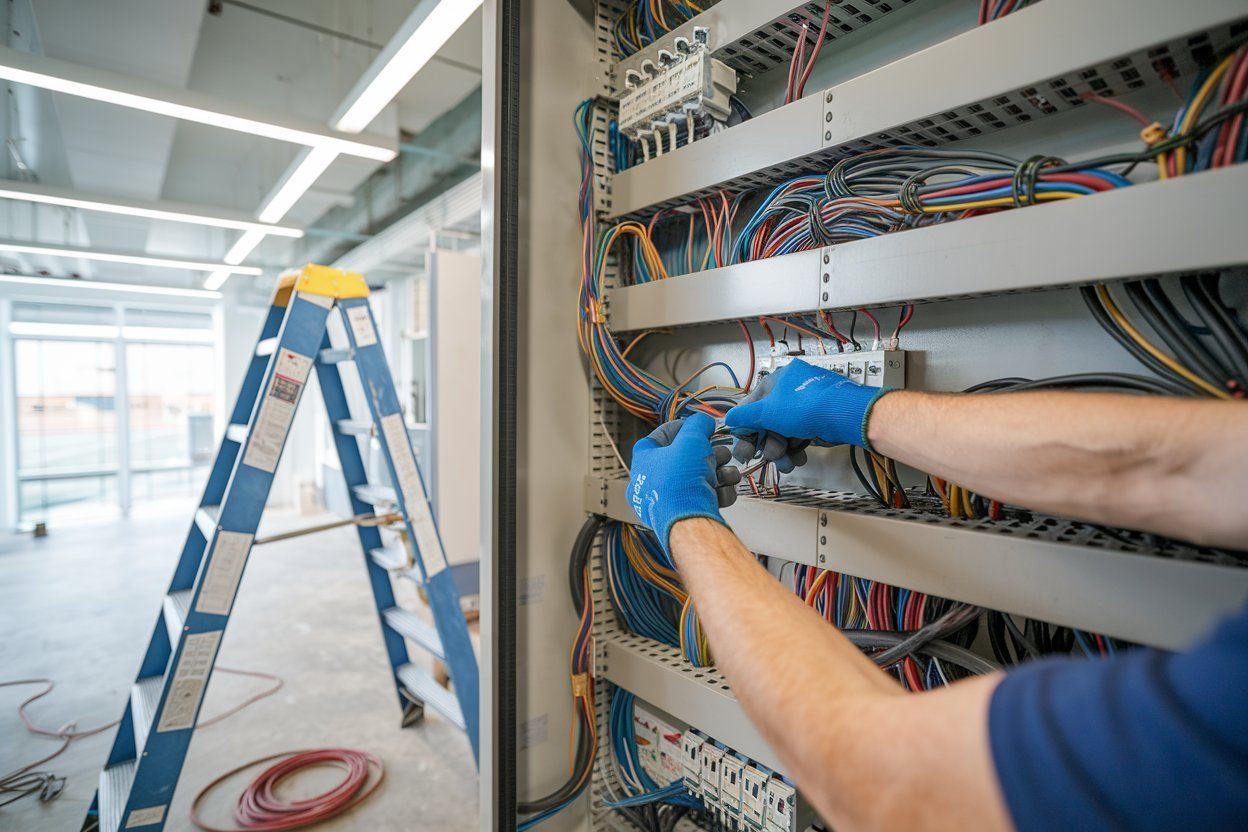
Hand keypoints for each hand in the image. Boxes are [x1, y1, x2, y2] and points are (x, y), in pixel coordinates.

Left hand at [629, 413, 740, 552]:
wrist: (688, 522)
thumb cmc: (681, 483)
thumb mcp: (692, 440)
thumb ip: (699, 424)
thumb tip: (704, 421)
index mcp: (643, 461)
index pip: (658, 437)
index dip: (681, 428)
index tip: (697, 427)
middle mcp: (651, 482)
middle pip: (684, 459)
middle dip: (709, 455)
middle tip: (720, 453)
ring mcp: (667, 501)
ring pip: (697, 479)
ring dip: (719, 473)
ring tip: (728, 473)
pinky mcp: (684, 515)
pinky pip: (702, 497)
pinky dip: (717, 492)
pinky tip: (724, 490)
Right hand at [725, 360, 891, 467]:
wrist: (845, 415)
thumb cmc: (806, 407)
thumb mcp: (767, 412)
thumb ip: (744, 417)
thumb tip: (729, 419)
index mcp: (776, 381)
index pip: (751, 406)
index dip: (745, 430)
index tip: (744, 449)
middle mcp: (790, 390)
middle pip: (768, 422)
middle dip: (767, 444)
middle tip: (767, 457)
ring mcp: (805, 405)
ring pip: (783, 432)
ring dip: (781, 450)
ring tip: (785, 462)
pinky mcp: (817, 419)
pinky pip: (799, 435)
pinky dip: (795, 448)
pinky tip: (797, 459)